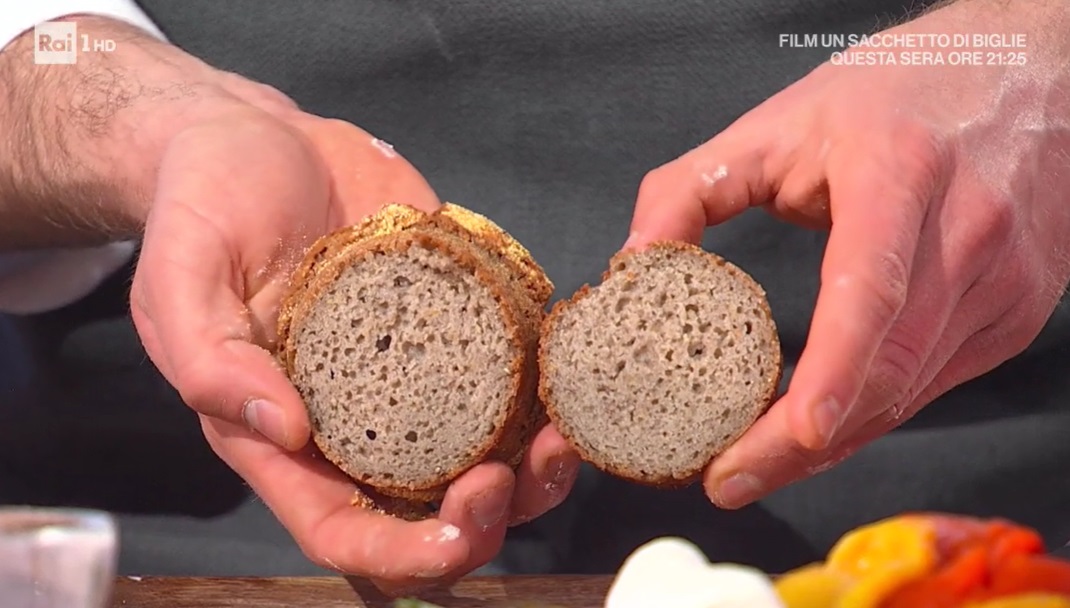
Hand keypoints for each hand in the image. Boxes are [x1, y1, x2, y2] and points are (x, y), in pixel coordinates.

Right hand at [1, 16, 577, 592]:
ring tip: (559, 437)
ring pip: (486, 453)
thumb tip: (283, 430)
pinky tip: (565, 371)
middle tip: (511, 477)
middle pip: (429, 508)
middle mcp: (357, 420)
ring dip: (532, 466)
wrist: (263, 141)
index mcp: (283, 434)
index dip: (396, 554)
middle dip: (483, 517)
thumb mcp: (179, 277)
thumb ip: (210, 360)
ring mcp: (416, 374)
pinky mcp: (459, 322)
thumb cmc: (205, 209)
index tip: (452, 539)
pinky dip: (545, 388)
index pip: (340, 529)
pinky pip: (512, 374)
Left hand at [626, 1, 1069, 507]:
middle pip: (889, 364)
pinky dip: (871, 411)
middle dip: (805, 440)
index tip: (798, 429)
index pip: (872, 284)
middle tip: (728, 479)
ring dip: (833, 439)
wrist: (1018, 77)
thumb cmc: (889, 98)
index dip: (838, 365)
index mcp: (900, 171)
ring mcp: (1005, 279)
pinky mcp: (1016, 311)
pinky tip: (819, 422)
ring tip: (754, 462)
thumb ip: (687, 190)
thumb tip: (632, 265)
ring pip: (910, 390)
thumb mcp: (775, 124)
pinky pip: (933, 383)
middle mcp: (968, 230)